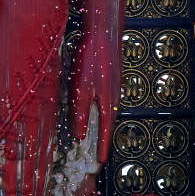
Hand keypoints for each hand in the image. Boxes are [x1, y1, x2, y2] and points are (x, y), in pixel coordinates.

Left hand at [69, 29, 117, 162]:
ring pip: (109, 113)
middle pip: (108, 124)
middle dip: (103, 139)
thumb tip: (78, 135)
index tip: (100, 161)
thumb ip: (78, 113)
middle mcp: (114, 98)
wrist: (103, 34)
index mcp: (107, 103)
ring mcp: (115, 88)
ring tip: (98, 137)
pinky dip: (103, 112)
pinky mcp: (113, 79)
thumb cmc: (90, 60)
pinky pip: (109, 103)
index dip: (101, 147)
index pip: (104, 132)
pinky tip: (98, 110)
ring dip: (103, 126)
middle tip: (99, 153)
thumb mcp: (79, 89)